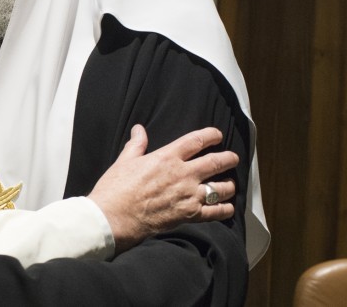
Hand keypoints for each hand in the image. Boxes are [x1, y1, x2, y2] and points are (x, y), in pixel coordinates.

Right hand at [87, 124, 237, 253]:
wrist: (114, 217)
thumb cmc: (116, 188)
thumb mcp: (125, 161)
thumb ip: (136, 144)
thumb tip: (138, 129)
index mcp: (167, 157)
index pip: (196, 141)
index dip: (211, 135)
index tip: (217, 135)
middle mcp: (183, 174)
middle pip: (216, 162)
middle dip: (228, 158)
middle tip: (233, 158)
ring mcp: (189, 195)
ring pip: (221, 187)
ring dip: (229, 184)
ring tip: (230, 184)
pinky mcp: (189, 215)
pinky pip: (216, 212)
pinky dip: (225, 209)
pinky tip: (227, 207)